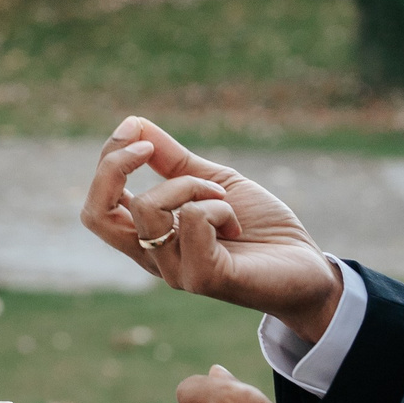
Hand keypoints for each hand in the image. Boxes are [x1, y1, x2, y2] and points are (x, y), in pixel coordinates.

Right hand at [81, 116, 342, 342]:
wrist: (308, 269)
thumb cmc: (260, 229)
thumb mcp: (212, 182)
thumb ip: (172, 160)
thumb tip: (133, 124)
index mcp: (150, 236)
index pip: (98, 205)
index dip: (108, 160)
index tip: (137, 130)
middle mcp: (154, 258)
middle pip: (96, 214)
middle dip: (113, 166)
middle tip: (148, 148)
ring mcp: (176, 272)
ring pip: (149, 209)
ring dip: (188, 185)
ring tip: (221, 198)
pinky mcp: (205, 278)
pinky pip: (193, 221)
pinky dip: (217, 207)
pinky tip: (236, 224)